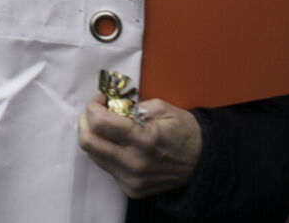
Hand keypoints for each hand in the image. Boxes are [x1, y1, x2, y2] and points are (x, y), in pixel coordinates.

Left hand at [77, 95, 201, 197]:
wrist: (204, 163)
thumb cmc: (185, 132)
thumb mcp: (163, 108)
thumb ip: (133, 106)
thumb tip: (110, 106)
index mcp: (145, 139)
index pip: (100, 123)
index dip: (93, 107)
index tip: (99, 99)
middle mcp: (135, 162)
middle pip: (88, 141)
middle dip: (84, 121)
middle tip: (93, 111)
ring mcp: (132, 179)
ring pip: (94, 155)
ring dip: (93, 136)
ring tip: (104, 125)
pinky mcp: (132, 188)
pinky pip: (106, 167)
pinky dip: (105, 151)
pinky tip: (117, 143)